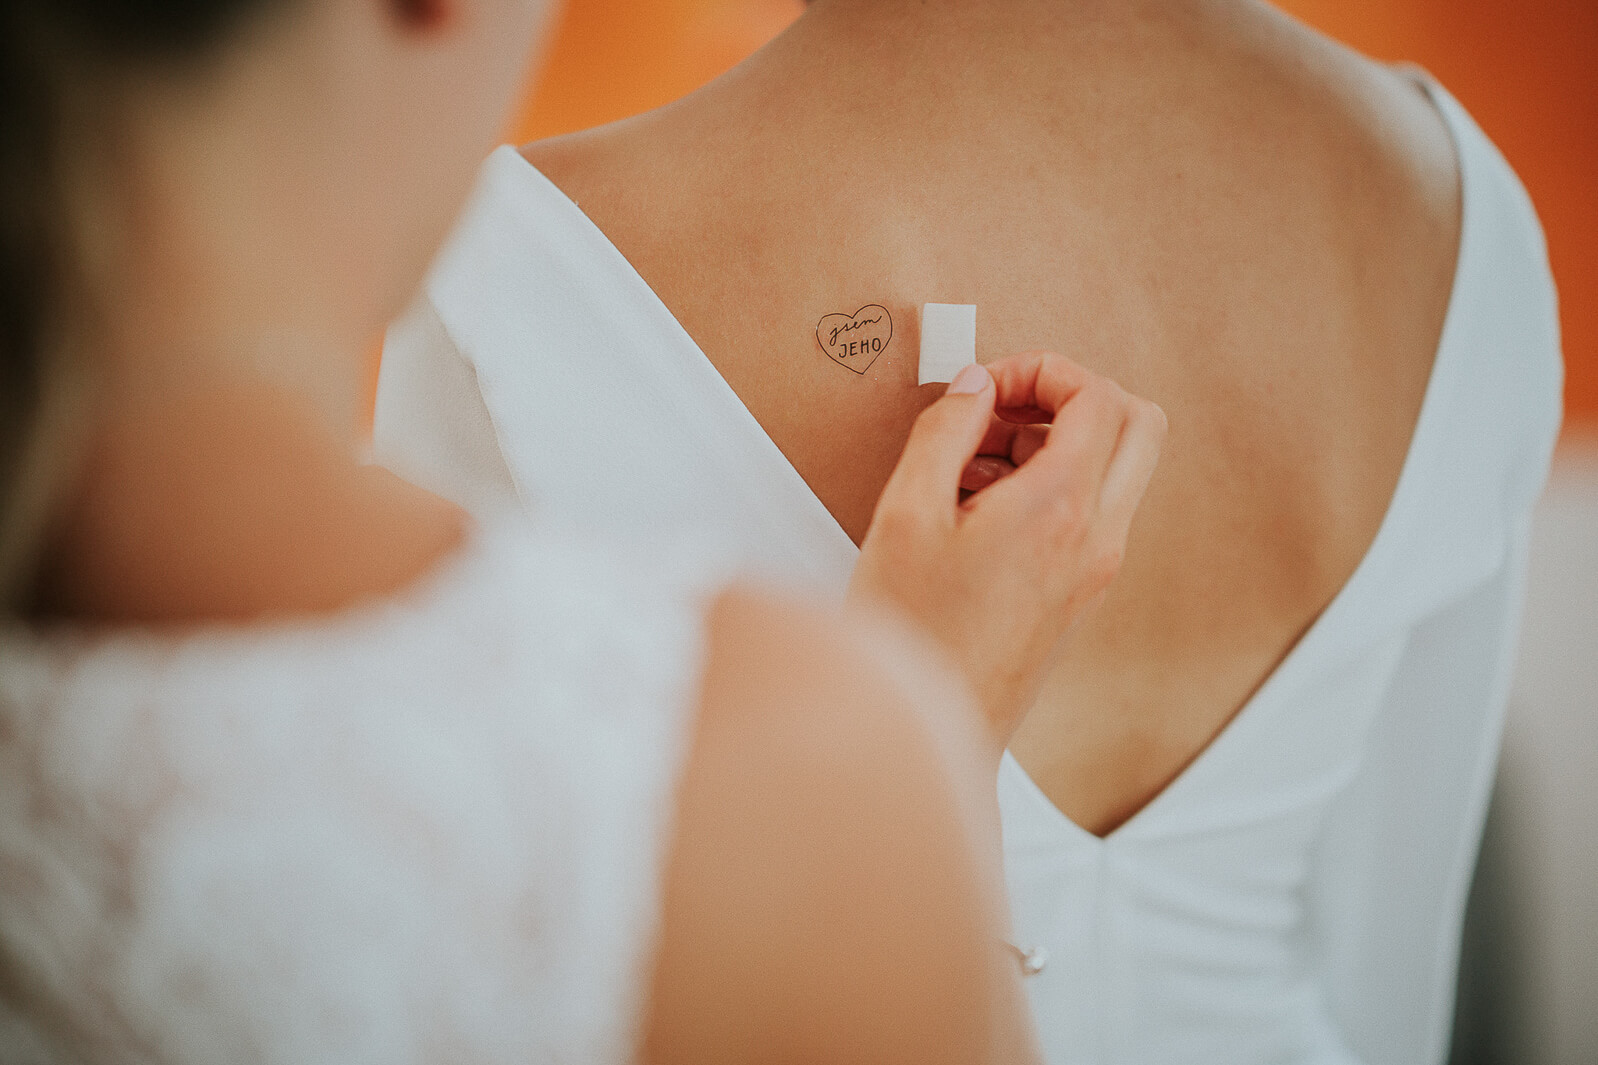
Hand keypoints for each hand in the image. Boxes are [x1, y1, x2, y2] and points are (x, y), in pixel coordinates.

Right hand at [850, 352, 1165, 757]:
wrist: (935, 735)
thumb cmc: (913, 636)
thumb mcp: (905, 515)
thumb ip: (944, 433)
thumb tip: (974, 385)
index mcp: (1061, 510)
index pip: (1099, 397)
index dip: (1042, 370)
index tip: (986, 386)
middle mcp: (1097, 538)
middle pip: (1138, 423)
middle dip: (1071, 395)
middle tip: (1002, 407)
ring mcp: (1096, 570)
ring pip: (1119, 468)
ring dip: (1059, 441)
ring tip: (974, 462)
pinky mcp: (1080, 594)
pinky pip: (1092, 511)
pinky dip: (1052, 484)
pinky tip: (978, 506)